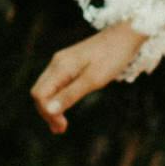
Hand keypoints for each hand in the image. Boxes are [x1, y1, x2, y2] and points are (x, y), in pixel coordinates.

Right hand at [29, 22, 146, 133]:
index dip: (47, 112)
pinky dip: (58, 98)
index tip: (62, 126)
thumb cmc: (112, 57)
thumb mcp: (93, 80)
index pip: (40, 94)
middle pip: (40, 92)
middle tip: (60, 130)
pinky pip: (56, 83)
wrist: (125, 36)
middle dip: (47, 112)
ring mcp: (62, 62)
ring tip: (61, 125)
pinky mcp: (70, 63)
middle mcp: (57, 63)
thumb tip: (49, 110)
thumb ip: (70, 95)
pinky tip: (65, 108)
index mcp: (60, 67)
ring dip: (51, 106)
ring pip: (47, 88)